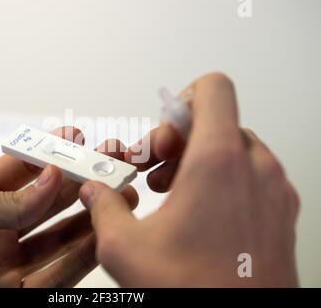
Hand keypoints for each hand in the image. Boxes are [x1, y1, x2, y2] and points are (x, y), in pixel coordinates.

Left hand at [0, 127, 137, 286]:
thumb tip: (51, 179)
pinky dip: (82, 254)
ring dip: (91, 217)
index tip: (75, 137)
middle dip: (81, 182)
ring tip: (118, 197)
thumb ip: (4, 198)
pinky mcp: (19, 292)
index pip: (21, 171)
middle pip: (49, 202)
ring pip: (60, 237)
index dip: (49, 153)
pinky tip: (100, 234)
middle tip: (109, 166)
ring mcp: (10, 262)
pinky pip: (57, 274)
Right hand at [79, 72, 299, 286]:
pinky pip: (251, 174)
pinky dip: (223, 180)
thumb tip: (96, 192)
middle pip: (217, 120)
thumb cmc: (198, 291)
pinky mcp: (281, 211)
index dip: (181, 102)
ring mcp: (274, 190)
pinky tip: (198, 213)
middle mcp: (255, 168)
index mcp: (218, 162)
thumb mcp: (126, 248)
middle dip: (179, 140)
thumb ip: (103, 207)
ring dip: (199, 160)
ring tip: (172, 193)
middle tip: (156, 169)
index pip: (213, 89)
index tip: (162, 135)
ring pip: (234, 148)